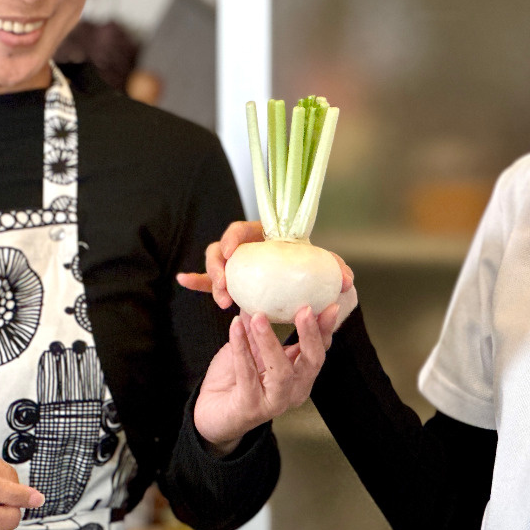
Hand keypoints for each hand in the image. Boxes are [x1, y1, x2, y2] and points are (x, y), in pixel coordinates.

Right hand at [176, 220, 355, 323]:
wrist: (299, 279)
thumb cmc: (305, 265)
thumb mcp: (320, 266)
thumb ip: (333, 268)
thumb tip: (348, 280)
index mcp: (263, 236)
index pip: (241, 229)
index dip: (233, 237)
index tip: (233, 250)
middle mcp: (245, 249)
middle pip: (221, 249)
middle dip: (218, 266)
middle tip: (225, 286)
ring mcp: (234, 266)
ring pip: (213, 265)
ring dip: (211, 280)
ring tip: (222, 301)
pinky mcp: (227, 281)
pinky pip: (205, 280)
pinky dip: (194, 280)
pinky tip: (182, 280)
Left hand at [193, 303, 339, 454]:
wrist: (213, 412)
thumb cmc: (236, 379)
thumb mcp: (252, 346)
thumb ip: (259, 323)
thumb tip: (262, 288)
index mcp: (300, 374)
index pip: (320, 349)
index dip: (326, 328)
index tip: (330, 304)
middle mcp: (294, 390)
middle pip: (312, 362)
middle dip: (310, 334)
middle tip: (305, 309)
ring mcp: (274, 402)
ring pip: (282, 372)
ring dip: (271, 341)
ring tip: (259, 316)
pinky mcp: (250, 408)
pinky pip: (247, 375)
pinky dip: (241, 348)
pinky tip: (235, 326)